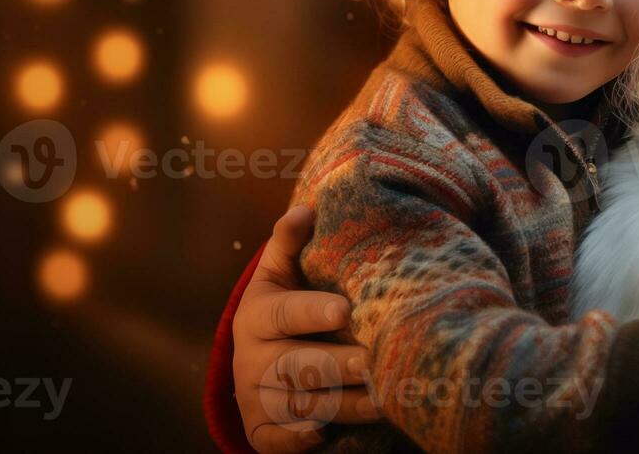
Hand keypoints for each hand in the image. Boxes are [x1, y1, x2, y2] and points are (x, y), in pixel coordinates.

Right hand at [232, 205, 381, 452]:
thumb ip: (290, 242)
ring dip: (344, 404)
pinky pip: (276, 440)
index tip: (346, 309)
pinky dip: (298, 440)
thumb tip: (305, 208)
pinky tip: (325, 435)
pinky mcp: (261, 430)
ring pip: (301, 403)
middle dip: (342, 364)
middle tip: (381, 360)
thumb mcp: (280, 272)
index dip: (313, 311)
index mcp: (258, 314)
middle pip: (300, 364)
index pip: (286, 313)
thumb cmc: (284, 304)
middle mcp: (252, 358)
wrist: (254, 357)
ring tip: (386, 397)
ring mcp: (255, 397)